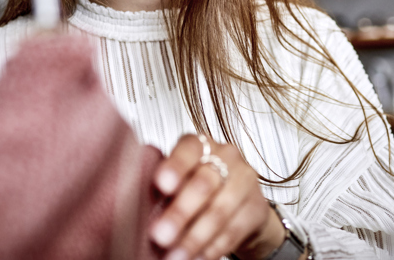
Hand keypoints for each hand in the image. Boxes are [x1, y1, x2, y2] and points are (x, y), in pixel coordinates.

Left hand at [150, 134, 285, 259]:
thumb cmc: (196, 185)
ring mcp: (245, 179)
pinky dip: (212, 247)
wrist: (238, 201)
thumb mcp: (179, 179)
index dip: (175, 166)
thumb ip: (164, 185)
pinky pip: (233, 230)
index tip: (161, 185)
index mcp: (200, 144)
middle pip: (203, 184)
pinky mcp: (257, 207)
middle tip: (160, 235)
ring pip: (219, 211)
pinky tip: (197, 257)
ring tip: (175, 256)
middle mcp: (226, 155)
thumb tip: (136, 203)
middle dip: (180, 212)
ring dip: (194, 237)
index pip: (189, 149)